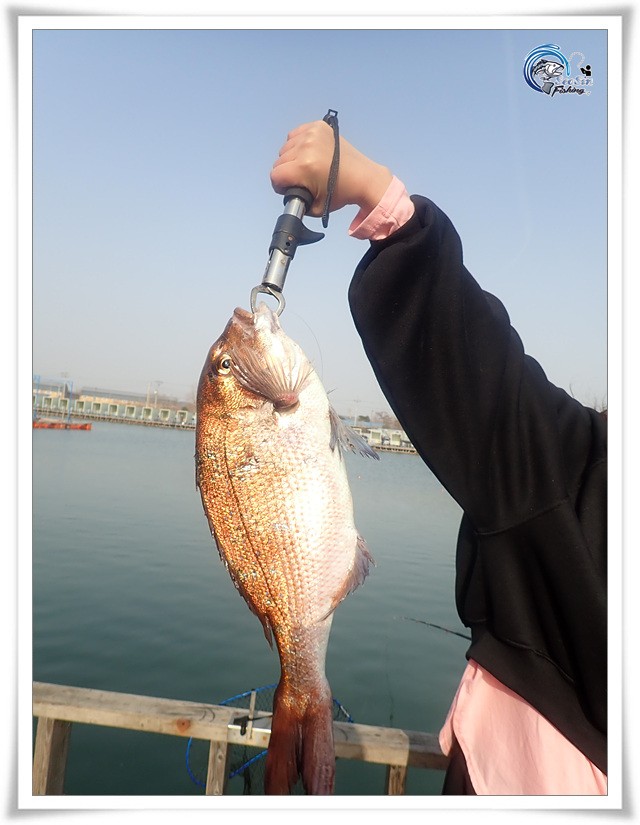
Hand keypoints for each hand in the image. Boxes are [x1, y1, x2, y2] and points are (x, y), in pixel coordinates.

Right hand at [270, 121, 392, 217]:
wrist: (362, 177)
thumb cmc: (341, 192)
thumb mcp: (314, 207)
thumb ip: (294, 199)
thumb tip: (285, 190)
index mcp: (304, 167)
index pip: (275, 175)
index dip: (280, 186)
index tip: (290, 187)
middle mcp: (306, 147)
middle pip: (279, 161)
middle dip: (287, 172)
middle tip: (303, 178)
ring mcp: (312, 134)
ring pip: (285, 147)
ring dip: (292, 158)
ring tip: (308, 165)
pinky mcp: (318, 126)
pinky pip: (295, 134)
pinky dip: (298, 144)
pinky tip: (310, 153)